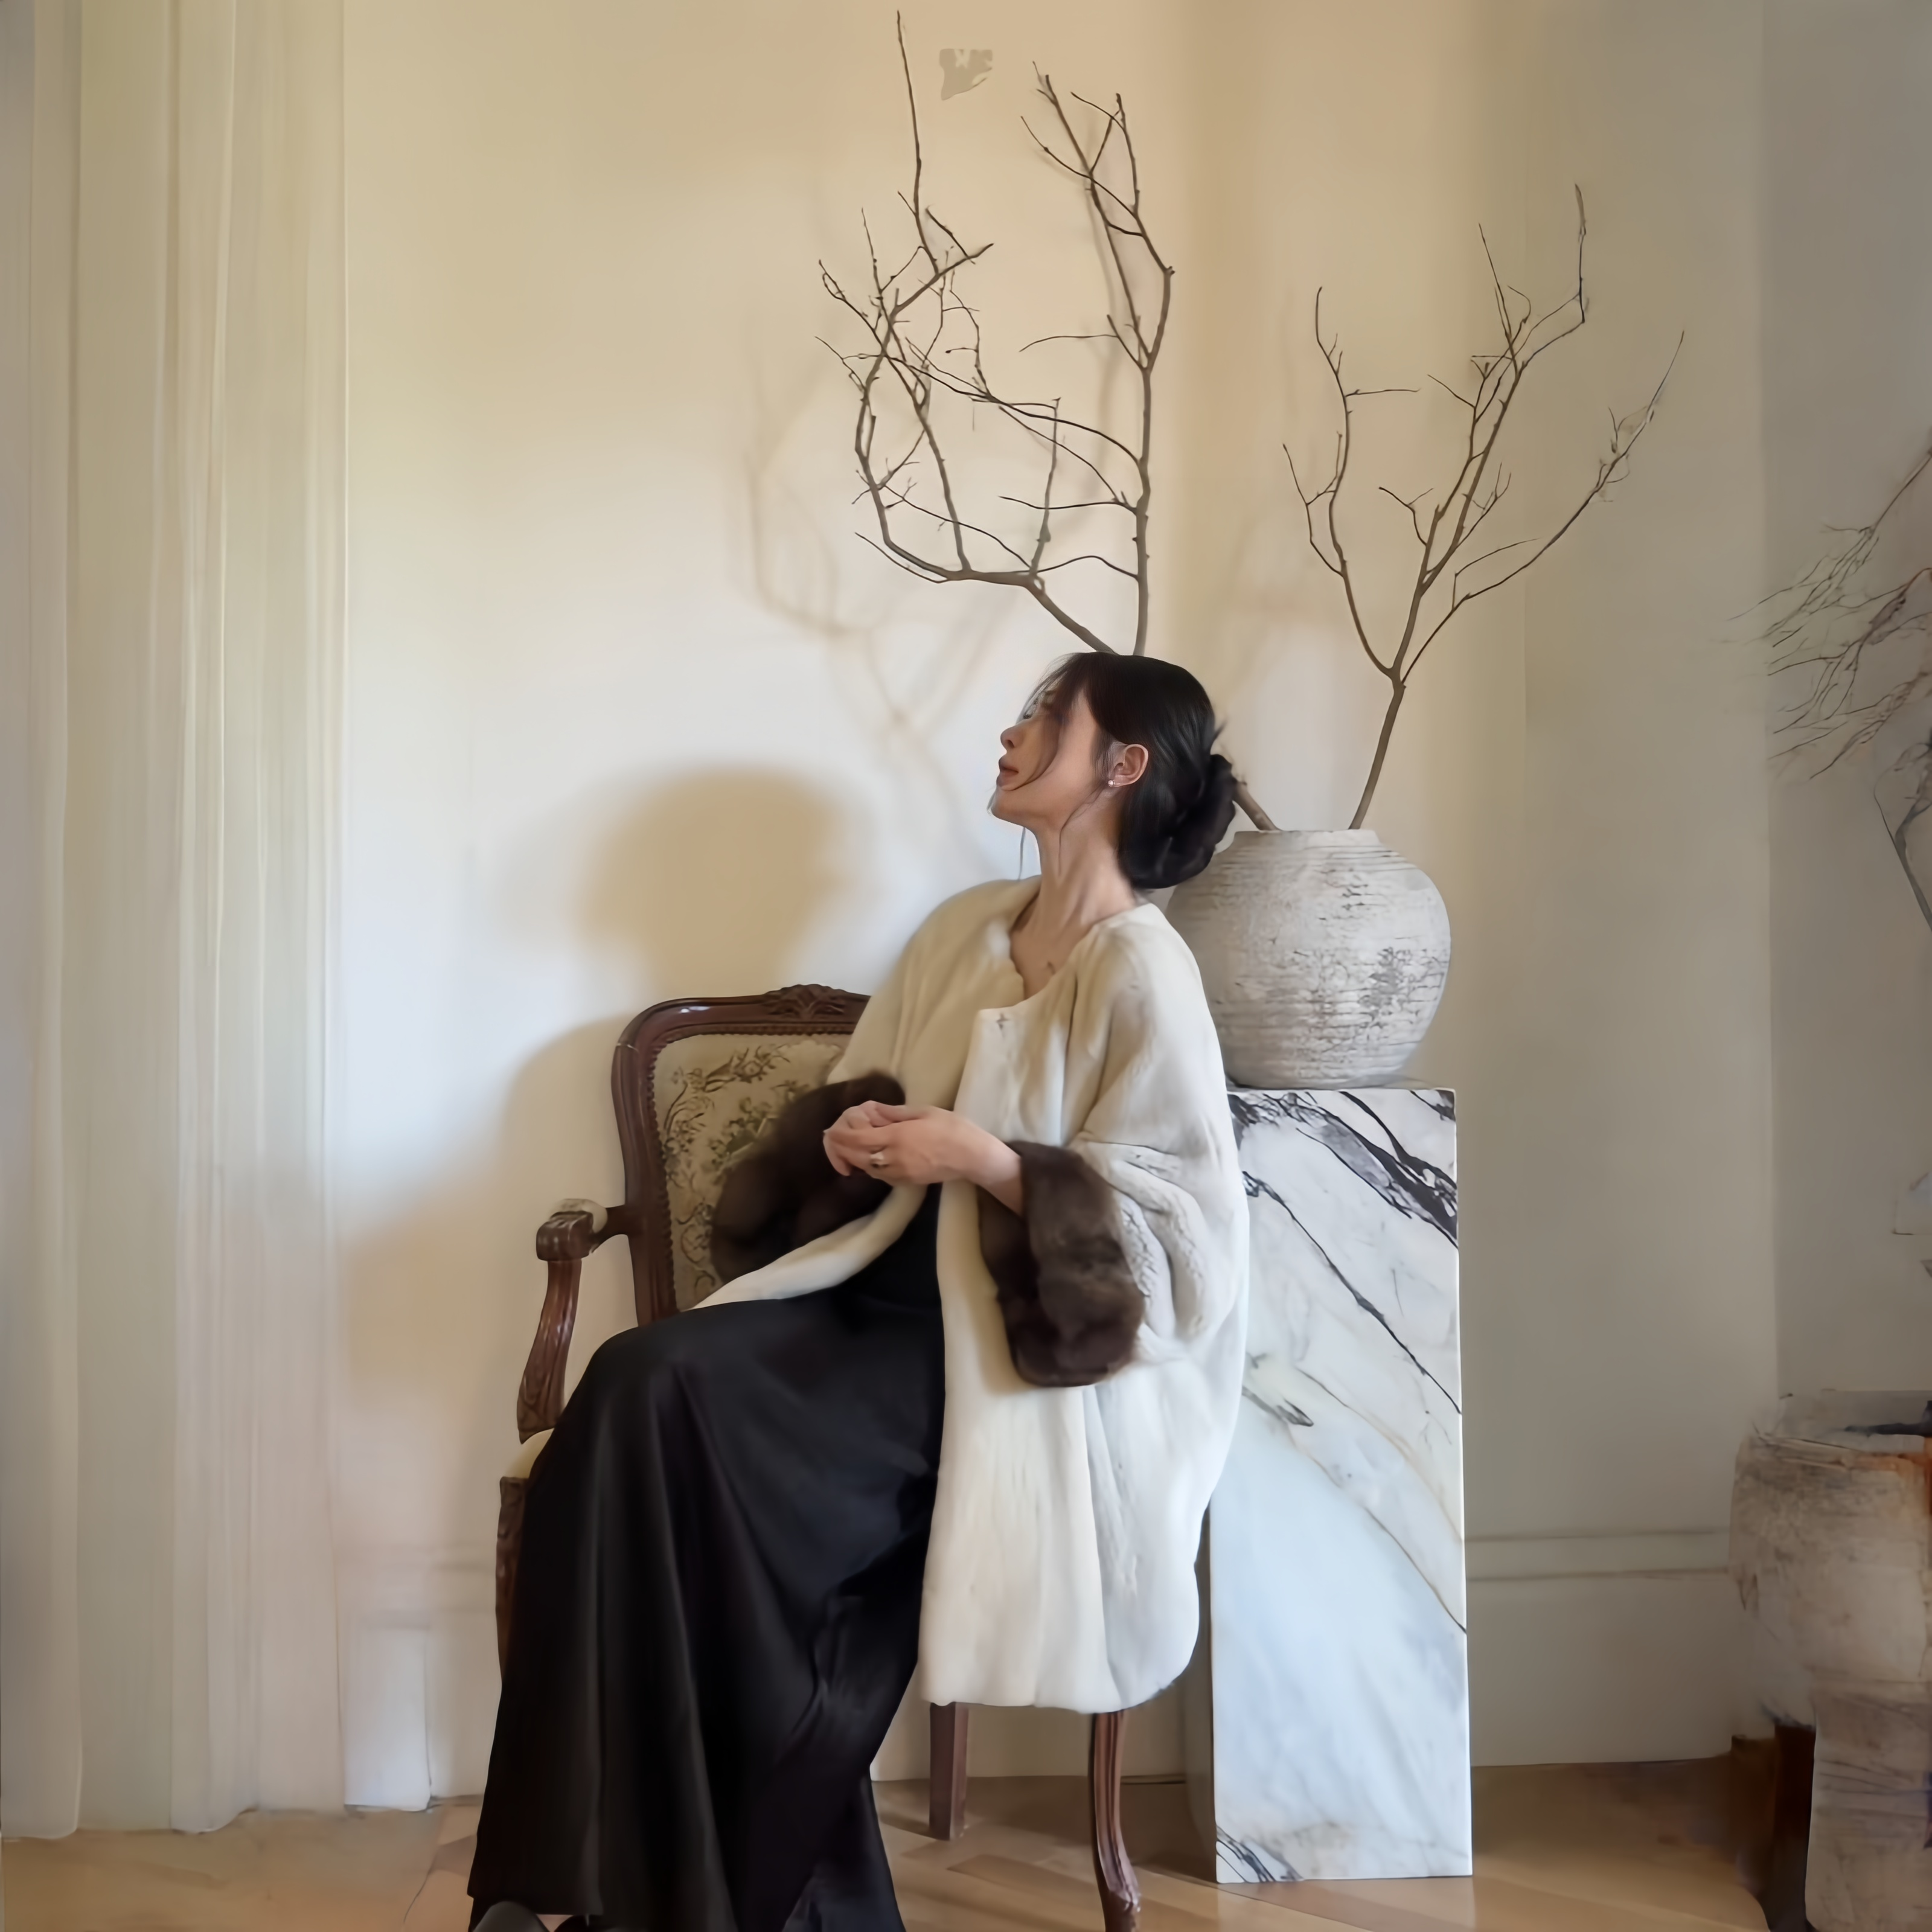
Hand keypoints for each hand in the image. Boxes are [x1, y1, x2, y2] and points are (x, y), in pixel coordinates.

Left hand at [823, 1102, 1022, 1207]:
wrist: (971, 1156)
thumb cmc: (951, 1128)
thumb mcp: (923, 1112)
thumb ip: (893, 1113)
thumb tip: (871, 1111)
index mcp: (896, 1137)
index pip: (857, 1139)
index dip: (840, 1136)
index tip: (830, 1130)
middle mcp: (892, 1159)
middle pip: (855, 1156)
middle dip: (840, 1149)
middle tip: (833, 1138)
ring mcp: (897, 1174)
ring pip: (864, 1168)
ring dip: (852, 1158)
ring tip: (847, 1146)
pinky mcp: (904, 1182)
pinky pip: (878, 1175)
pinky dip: (866, 1166)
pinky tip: (868, 1156)